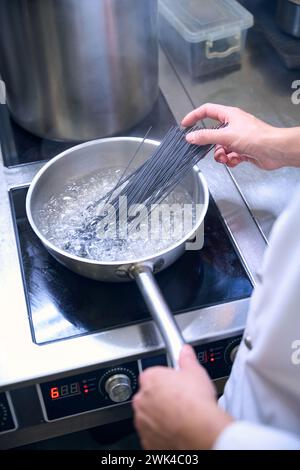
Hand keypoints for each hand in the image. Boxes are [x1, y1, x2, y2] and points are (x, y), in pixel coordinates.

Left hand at [133, 345, 232, 449]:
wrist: (199, 431)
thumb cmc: (195, 403)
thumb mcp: (195, 372)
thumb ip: (187, 359)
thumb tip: (185, 351)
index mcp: (150, 379)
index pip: (153, 375)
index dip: (166, 379)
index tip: (176, 383)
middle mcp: (141, 400)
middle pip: (149, 396)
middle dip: (161, 398)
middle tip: (180, 401)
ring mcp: (142, 422)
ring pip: (149, 417)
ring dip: (160, 417)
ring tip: (181, 417)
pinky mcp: (147, 441)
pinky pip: (152, 435)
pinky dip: (162, 434)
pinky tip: (177, 431)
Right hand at [181, 103, 299, 169]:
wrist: (274, 150)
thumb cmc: (255, 137)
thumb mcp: (225, 136)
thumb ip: (206, 137)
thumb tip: (191, 137)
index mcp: (229, 115)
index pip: (207, 111)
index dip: (194, 116)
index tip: (185, 125)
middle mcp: (233, 125)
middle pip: (213, 133)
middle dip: (210, 144)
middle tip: (206, 149)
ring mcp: (238, 138)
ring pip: (220, 147)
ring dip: (221, 155)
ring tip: (227, 157)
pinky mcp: (243, 150)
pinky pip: (229, 155)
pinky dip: (231, 160)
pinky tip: (236, 160)